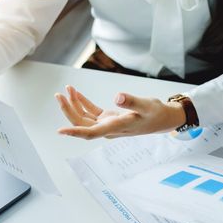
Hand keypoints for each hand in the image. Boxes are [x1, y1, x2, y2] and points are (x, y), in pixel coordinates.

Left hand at [55, 85, 186, 139]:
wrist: (163, 119)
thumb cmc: (156, 114)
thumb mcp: (146, 105)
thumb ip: (131, 101)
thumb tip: (116, 97)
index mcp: (116, 127)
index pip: (91, 132)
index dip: (75, 132)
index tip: (60, 131)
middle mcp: (109, 128)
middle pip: (82, 123)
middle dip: (69, 110)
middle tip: (59, 95)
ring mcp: (108, 124)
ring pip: (85, 118)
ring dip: (74, 105)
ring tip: (67, 90)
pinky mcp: (109, 119)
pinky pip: (92, 112)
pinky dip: (83, 103)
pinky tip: (76, 93)